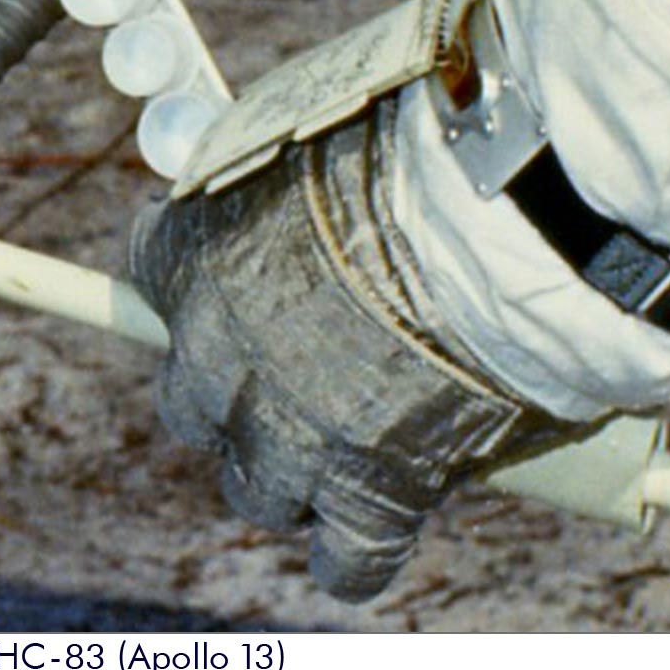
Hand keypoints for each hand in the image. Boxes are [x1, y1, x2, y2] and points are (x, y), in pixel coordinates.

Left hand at [130, 105, 566, 600]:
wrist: (514, 197)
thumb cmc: (435, 132)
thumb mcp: (324, 112)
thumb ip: (283, 165)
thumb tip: (294, 187)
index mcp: (199, 246)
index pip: (154, 274)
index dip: (203, 288)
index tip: (239, 287)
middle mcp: (222, 345)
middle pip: (193, 400)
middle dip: (238, 394)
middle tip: (299, 376)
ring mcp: (292, 426)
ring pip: (258, 485)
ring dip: (293, 470)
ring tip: (349, 446)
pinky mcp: (371, 490)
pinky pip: (345, 557)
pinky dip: (357, 549)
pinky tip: (376, 531)